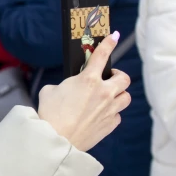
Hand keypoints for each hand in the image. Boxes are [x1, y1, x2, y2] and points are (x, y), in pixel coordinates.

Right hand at [37, 32, 130, 151]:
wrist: (56, 139)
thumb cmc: (50, 115)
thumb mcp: (50, 91)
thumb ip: (62, 85)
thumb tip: (67, 88)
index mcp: (88, 80)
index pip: (102, 55)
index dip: (109, 43)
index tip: (114, 36)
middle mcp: (103, 93)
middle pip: (124, 78)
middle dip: (118, 76)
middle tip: (109, 78)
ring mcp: (109, 109)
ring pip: (126, 97)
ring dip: (118, 95)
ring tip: (108, 97)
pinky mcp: (110, 124)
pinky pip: (117, 115)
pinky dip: (111, 113)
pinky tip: (100, 114)